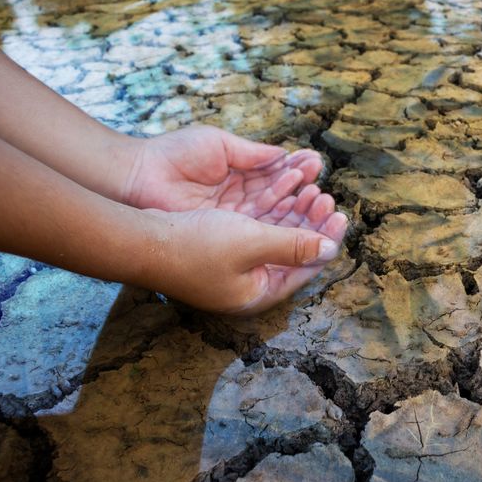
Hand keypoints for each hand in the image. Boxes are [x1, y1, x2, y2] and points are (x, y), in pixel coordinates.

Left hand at [123, 125, 323, 217]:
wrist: (138, 177)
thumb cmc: (173, 155)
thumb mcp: (219, 146)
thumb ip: (253, 154)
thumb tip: (285, 155)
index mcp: (239, 175)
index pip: (276, 176)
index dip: (297, 172)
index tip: (316, 164)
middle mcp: (240, 200)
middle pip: (280, 200)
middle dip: (304, 194)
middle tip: (323, 189)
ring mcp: (233, 220)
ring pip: (274, 217)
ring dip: (297, 210)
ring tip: (317, 198)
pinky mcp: (225, 235)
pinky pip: (259, 231)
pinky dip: (280, 224)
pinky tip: (298, 214)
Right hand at [149, 186, 347, 313]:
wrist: (140, 240)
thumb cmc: (195, 245)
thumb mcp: (252, 243)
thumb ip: (293, 245)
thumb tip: (331, 249)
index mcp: (260, 293)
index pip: (306, 268)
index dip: (326, 240)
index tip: (342, 215)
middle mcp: (249, 284)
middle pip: (293, 252)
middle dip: (311, 222)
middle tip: (326, 197)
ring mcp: (234, 269)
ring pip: (276, 237)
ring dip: (293, 213)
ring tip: (310, 188)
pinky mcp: (221, 250)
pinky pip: (257, 229)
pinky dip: (272, 211)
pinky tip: (283, 190)